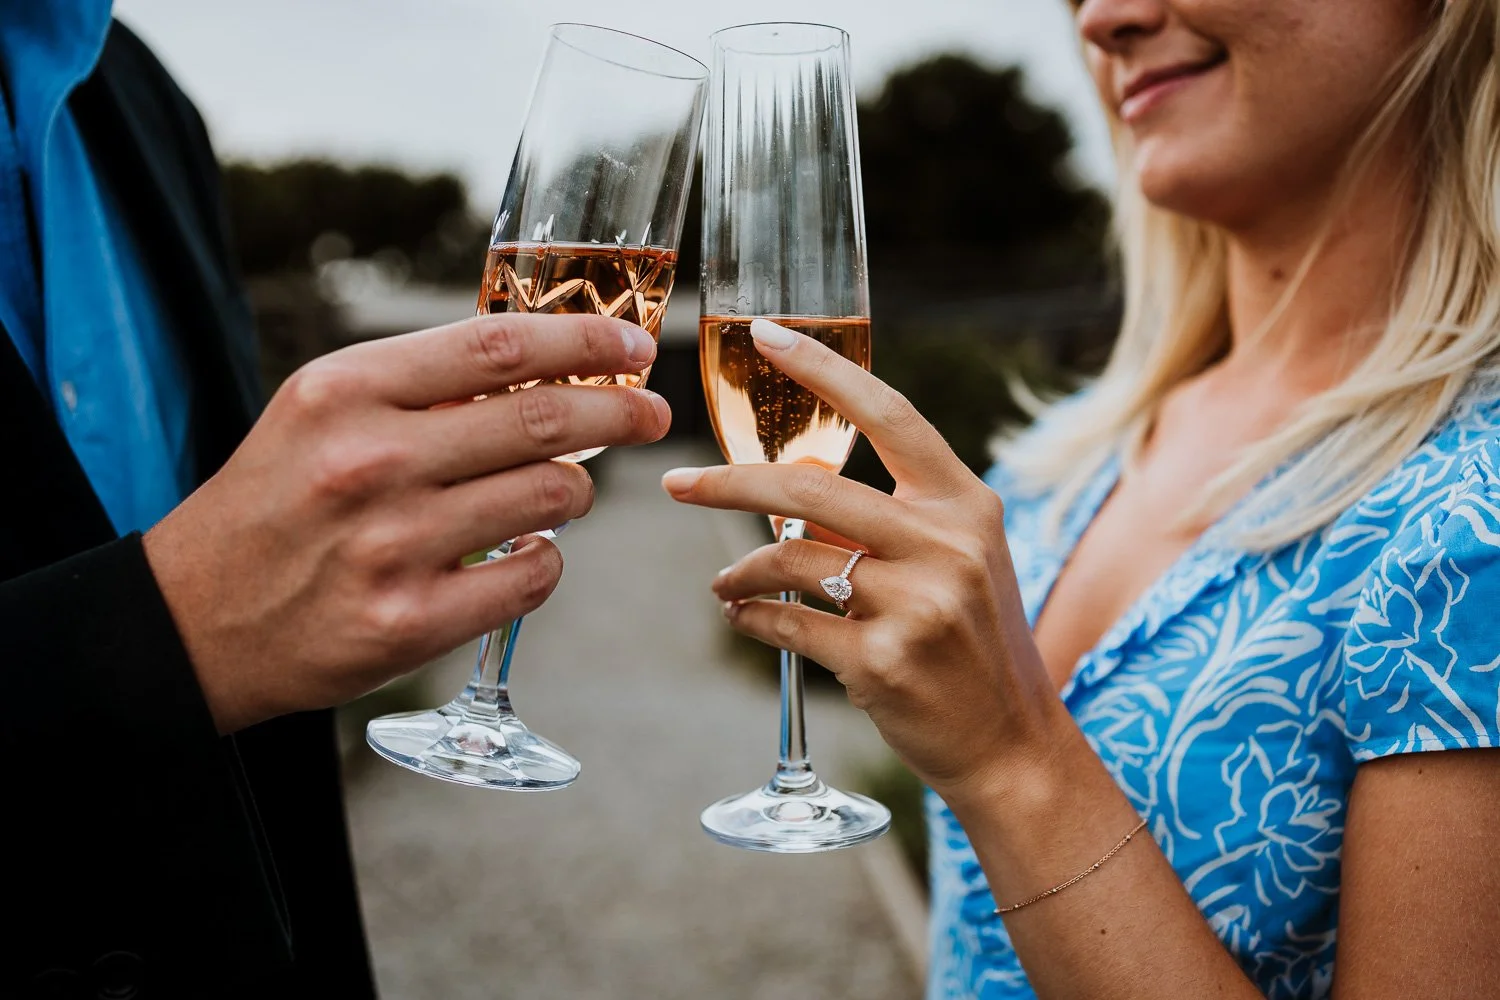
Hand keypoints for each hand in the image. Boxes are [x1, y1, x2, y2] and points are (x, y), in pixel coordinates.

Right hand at [146, 313, 668, 733]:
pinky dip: (545, 558)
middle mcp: (370, 461)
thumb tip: (548, 363)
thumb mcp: (323, 413)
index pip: (498, 346)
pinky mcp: (410, 622)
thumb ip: (423, 385)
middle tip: (650, 413)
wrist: (197, 619)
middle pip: (542, 419)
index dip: (584, 338)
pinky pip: (533, 575)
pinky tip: (522, 550)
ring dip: (578, 490)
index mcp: (346, 391)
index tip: (633, 344)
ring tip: (562, 489)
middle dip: (620, 410)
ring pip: (551, 497)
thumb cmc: (277, 501)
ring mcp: (393, 546)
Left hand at [662, 319, 1061, 802]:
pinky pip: (788, 623)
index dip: (824, 368)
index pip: (889, 413)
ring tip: (726, 584)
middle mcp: (946, 545)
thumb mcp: (961, 562)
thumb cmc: (974, 645)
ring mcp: (917, 604)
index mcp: (966, 505)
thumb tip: (791, 493)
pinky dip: (752, 617)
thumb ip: (896, 519)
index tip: (765, 335)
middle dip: (728, 482)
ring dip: (740, 570)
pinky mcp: (883, 662)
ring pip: (790, 557)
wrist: (1011, 744)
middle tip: (678, 485)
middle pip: (811, 487)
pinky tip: (745, 618)